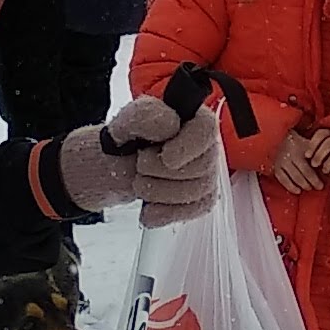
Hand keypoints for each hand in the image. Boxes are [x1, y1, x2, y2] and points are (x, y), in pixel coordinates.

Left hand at [60, 95, 224, 225]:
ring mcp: (207, 175)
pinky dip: (166, 213)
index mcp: (194, 119)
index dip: (188, 147)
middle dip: (162, 172)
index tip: (166, 157)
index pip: (206, 130)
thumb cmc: (131, 137)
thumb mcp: (130, 119)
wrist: (121, 162)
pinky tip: (148, 210)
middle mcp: (208, 147)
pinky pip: (194, 211)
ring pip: (198, 193)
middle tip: (140, 165)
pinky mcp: (201, 199)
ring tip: (139, 183)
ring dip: (159, 192)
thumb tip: (171, 125)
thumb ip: (146, 115)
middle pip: (203, 167)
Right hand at [270, 125, 329, 192]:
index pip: (310, 165)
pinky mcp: (275, 166)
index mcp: (300, 147)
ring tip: (309, 188)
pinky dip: (290, 186)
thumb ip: (316, 149)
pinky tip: (297, 191)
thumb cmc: (296, 140)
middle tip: (319, 187)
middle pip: (303, 172)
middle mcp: (291, 155)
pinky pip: (282, 179)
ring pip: (294, 176)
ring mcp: (281, 161)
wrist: (278, 136)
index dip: (316, 176)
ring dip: (302, 184)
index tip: (322, 183)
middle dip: (312, 182)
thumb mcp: (307, 141)